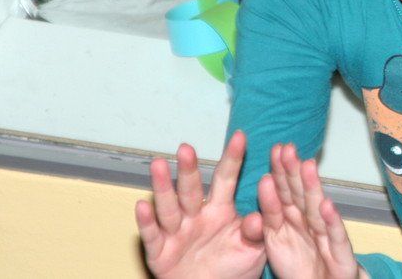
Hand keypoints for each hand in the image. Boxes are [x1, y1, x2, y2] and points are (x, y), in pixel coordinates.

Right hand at [135, 131, 265, 278]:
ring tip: (158, 165)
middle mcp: (196, 216)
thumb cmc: (235, 269)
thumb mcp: (253, 249)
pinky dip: (147, 222)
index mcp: (221, 210)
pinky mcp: (160, 252)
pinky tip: (141, 205)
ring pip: (169, 207)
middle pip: (192, 189)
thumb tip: (259, 217)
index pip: (227, 180)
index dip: (233, 159)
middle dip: (189, 169)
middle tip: (187, 148)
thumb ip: (256, 232)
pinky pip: (153, 236)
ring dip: (163, 187)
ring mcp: (176, 232)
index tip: (240, 136)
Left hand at [241, 143, 363, 278]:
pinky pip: (335, 237)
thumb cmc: (300, 264)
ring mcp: (327, 236)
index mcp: (294, 218)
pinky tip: (327, 205)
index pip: (285, 191)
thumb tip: (263, 182)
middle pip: (300, 195)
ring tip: (307, 165)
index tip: (276, 149)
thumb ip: (269, 214)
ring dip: (312, 188)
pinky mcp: (341, 254)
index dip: (281, 170)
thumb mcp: (276, 239)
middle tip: (288, 149)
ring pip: (317, 209)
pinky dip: (332, 221)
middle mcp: (311, 222)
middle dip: (294, 172)